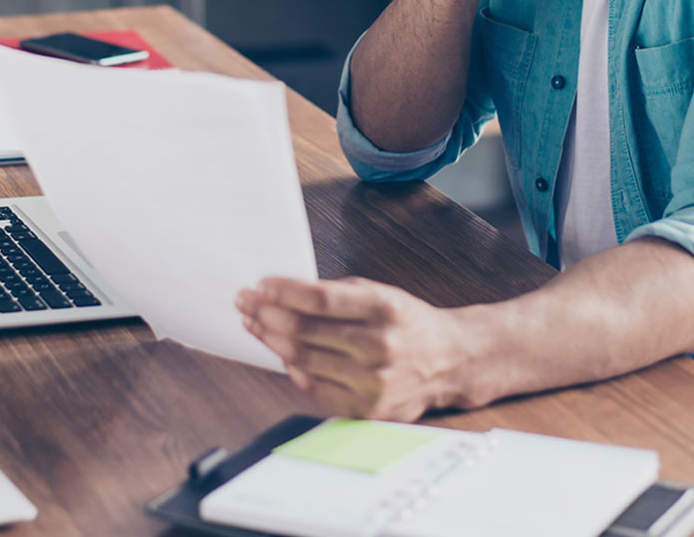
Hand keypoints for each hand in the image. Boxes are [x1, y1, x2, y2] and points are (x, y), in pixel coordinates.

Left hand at [235, 277, 479, 419]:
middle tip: (245, 301)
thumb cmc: (407, 321)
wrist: (449, 361)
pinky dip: (293, 370)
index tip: (260, 283)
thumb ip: (337, 294)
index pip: (320, 298)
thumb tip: (283, 291)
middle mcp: (380, 346)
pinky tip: (279, 353)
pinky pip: (316, 388)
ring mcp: (373, 383)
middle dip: (268, 313)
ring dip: (272, 339)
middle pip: (306, 331)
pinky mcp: (366, 410)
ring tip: (253, 323)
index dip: (284, 291)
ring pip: (305, 360)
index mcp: (384, 308)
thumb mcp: (380, 293)